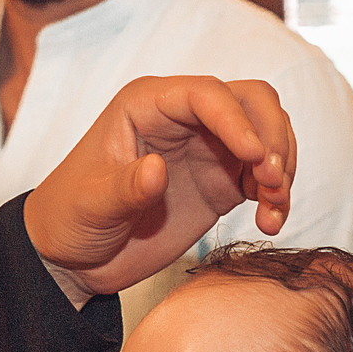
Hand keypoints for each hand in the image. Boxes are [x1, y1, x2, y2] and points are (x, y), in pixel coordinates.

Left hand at [26, 76, 296, 298]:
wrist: (76, 257)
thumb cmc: (71, 218)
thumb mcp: (91, 205)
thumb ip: (124, 188)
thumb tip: (157, 168)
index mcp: (148, 105)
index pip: (206, 94)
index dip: (236, 120)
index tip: (254, 157)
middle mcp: (185, 118)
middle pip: (251, 102)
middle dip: (271, 138)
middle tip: (272, 183)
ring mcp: (208, 148)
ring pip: (267, 136)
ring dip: (281, 168)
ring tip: (273, 208)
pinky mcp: (222, 182)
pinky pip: (264, 177)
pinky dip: (277, 196)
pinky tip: (270, 224)